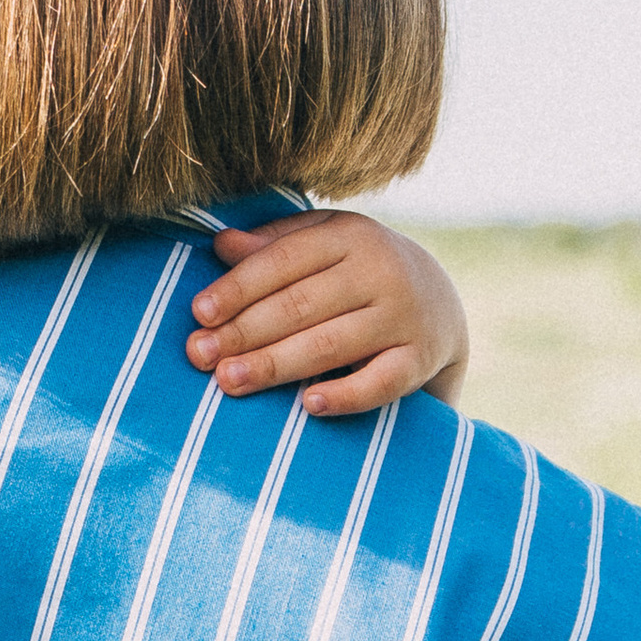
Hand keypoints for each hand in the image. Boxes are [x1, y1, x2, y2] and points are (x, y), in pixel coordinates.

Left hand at [186, 212, 468, 415]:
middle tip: (200, 356)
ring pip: (330, 345)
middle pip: (300, 305)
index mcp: (350, 235)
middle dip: (245, 333)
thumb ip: (275, 243)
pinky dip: (347, 395)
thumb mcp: (324, 242)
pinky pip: (382, 382)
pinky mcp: (419, 360)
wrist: (440, 303)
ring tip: (230, 382)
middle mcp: (380, 272)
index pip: (284, 261)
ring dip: (275, 365)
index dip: (239, 288)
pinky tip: (308, 405)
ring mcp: (403, 317)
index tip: (200, 313)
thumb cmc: (358, 271)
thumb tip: (220, 245)